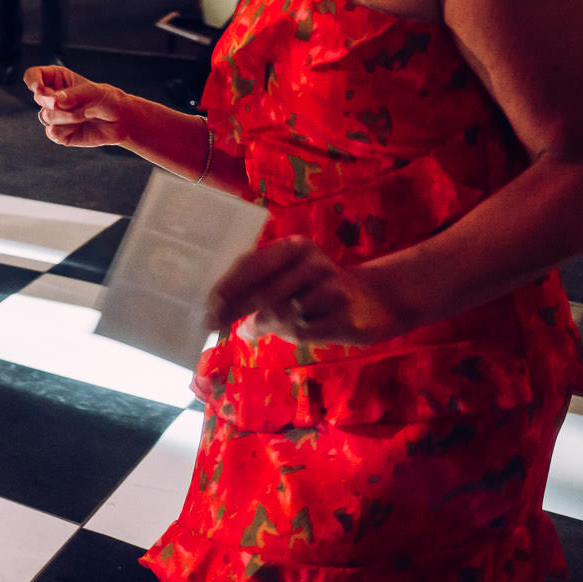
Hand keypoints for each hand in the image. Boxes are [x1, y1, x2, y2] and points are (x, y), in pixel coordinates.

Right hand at [26, 64, 131, 147]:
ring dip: (67, 116)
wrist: (118, 121)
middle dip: (55, 101)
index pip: (33, 76)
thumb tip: (54, 102)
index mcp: (55, 79)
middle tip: (73, 104)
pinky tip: (79, 127)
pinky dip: (67, 130)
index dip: (32, 81)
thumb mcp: (91, 92)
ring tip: (84, 115)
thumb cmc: (104, 99)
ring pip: (46, 116)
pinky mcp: (58, 133)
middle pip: (39, 97)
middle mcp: (51, 97)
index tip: (39, 89)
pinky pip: (53, 133)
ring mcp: (53, 115)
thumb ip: (72, 96)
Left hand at [207, 236, 406, 345]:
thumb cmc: (319, 292)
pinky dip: (290, 333)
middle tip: (212, 323)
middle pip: (261, 290)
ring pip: (280, 313)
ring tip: (275, 323)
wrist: (376, 302)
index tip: (207, 305)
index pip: (251, 264)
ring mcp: (331, 287)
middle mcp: (312, 262)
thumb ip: (258, 289)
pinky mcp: (344, 314)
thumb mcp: (290, 280)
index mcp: (295, 247)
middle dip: (233, 309)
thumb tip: (219, 312)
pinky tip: (301, 328)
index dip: (227, 286)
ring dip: (269, 323)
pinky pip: (301, 330)